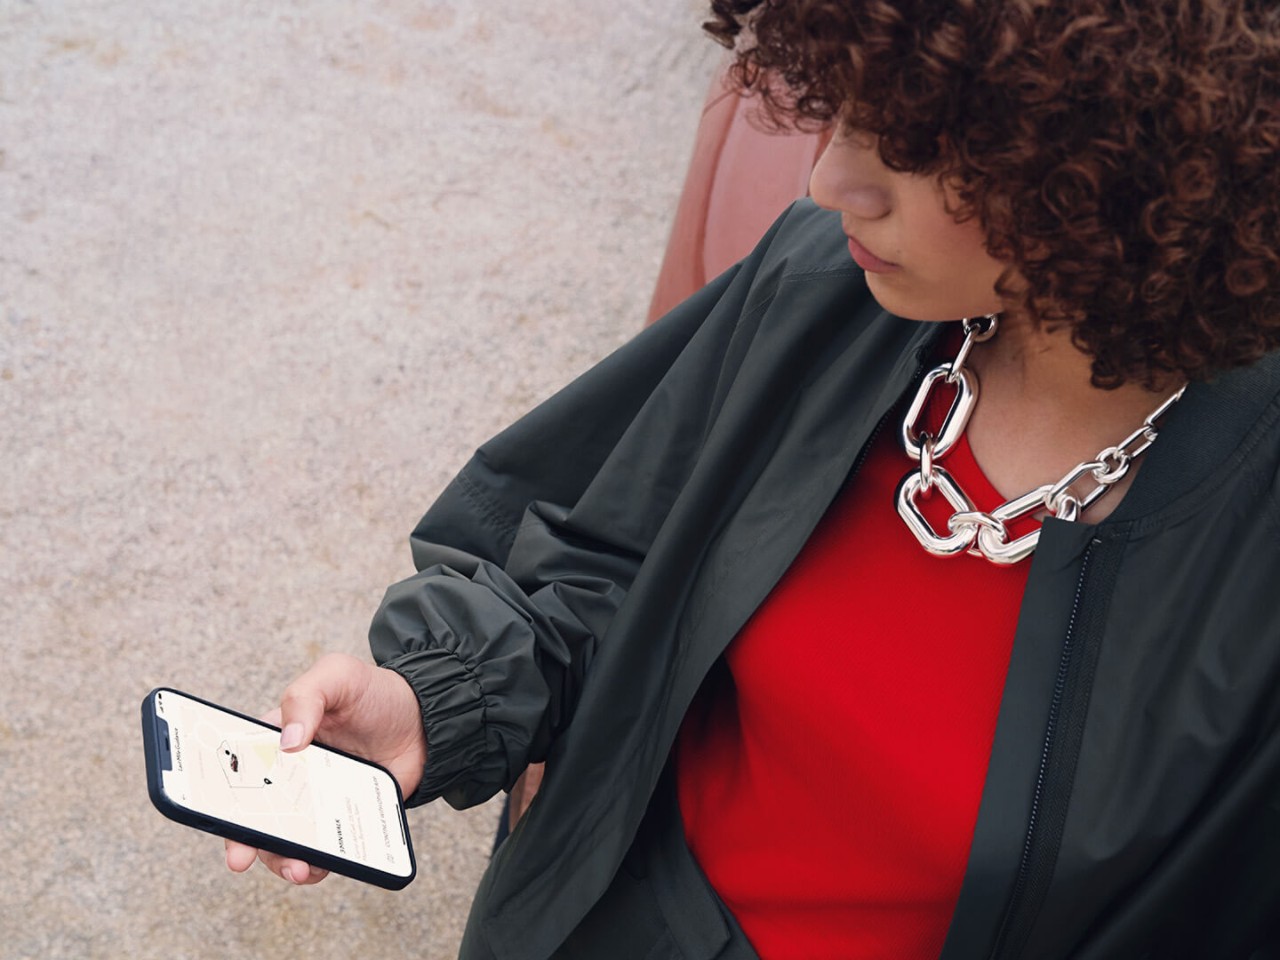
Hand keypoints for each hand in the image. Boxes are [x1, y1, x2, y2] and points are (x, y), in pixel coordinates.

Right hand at [224, 653, 426, 884]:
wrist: (425, 720)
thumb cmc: (375, 693)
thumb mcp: (338, 675)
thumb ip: (307, 696)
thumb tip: (287, 741)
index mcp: (276, 738)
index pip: (236, 767)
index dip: (218, 791)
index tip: (213, 813)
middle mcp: (289, 774)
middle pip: (253, 812)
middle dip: (242, 839)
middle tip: (241, 859)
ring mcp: (315, 800)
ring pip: (285, 838)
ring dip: (280, 859)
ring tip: (297, 868)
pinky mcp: (342, 818)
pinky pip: (323, 849)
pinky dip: (318, 864)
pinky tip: (321, 867)